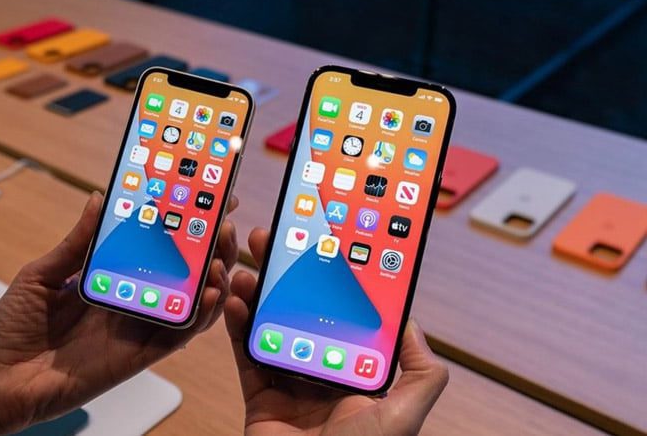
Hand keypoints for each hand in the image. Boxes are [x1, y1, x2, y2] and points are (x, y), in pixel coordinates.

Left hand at [0, 192, 239, 433]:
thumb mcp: (42, 273)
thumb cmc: (11, 326)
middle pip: (182, 271)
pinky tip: (210, 295)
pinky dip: (199, 317)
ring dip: (212, 279)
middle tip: (222, 225)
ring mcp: (136, 327)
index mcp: (110, 275)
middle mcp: (131, 299)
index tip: (205, 199)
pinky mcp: (138, 356)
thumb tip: (99, 198)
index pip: (155, 245)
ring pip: (189, 302)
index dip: (181, 225)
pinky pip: (177, 336)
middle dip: (208, 248)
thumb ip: (76, 242)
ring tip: (222, 257)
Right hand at [225, 228, 448, 435]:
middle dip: (285, 277)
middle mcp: (322, 373)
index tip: (319, 248)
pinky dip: (237, 326)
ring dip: (256, 293)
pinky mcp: (259, 397)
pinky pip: (245, 355)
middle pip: (300, 312)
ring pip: (269, 326)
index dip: (330, 282)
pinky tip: (234, 299)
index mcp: (356, 371)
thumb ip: (421, 372)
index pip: (342, 315)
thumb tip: (412, 323)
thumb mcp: (404, 414)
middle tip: (271, 242)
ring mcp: (289, 384)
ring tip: (246, 264)